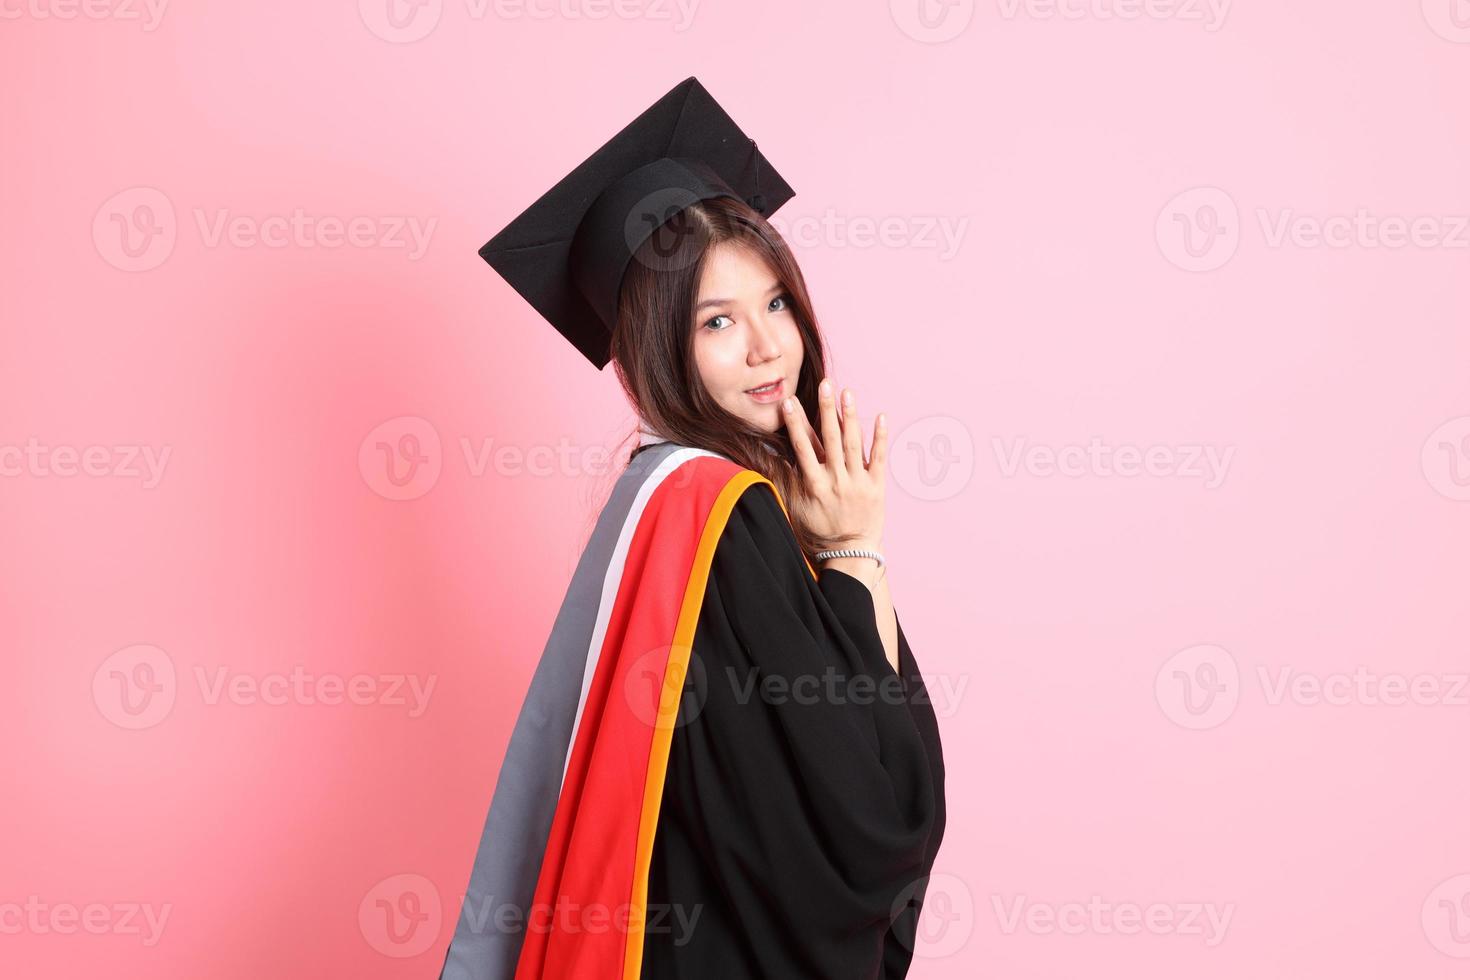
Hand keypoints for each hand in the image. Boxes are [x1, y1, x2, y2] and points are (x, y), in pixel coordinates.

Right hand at [781, 377, 887, 552]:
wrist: (850, 554)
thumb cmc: (819, 532)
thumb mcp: (796, 509)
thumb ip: (787, 482)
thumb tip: (770, 458)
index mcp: (815, 486)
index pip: (803, 448)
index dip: (795, 424)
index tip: (789, 402)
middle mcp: (837, 481)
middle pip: (831, 439)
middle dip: (826, 410)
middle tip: (825, 384)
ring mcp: (859, 483)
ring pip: (854, 444)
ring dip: (850, 416)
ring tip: (847, 392)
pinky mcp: (877, 487)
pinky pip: (880, 458)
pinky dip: (881, 437)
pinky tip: (880, 416)